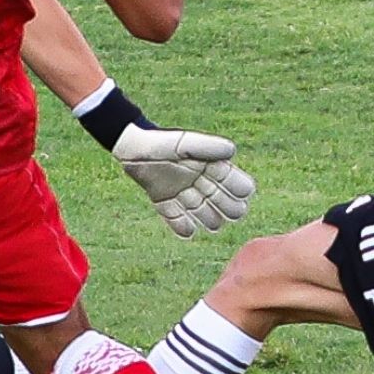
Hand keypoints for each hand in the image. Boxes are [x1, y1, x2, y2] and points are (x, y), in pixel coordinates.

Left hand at [112, 124, 257, 237]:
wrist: (133, 150)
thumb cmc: (162, 142)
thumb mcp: (186, 143)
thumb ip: (208, 146)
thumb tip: (232, 151)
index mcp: (213, 168)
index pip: (238, 185)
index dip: (241, 191)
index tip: (239, 192)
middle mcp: (202, 183)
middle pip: (226, 204)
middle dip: (229, 209)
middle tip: (226, 209)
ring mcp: (185, 195)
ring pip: (206, 216)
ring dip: (210, 220)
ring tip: (209, 220)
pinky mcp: (167, 204)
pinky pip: (179, 222)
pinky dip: (184, 228)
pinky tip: (188, 230)